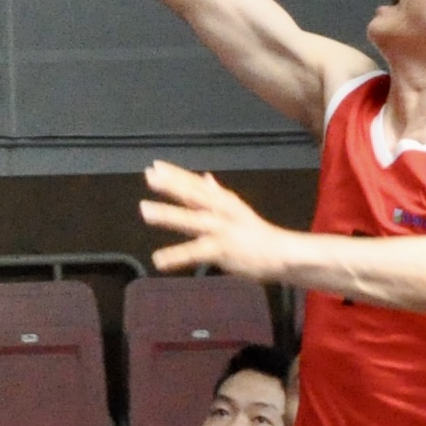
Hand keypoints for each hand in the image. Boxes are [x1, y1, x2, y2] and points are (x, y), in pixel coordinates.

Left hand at [138, 161, 285, 283]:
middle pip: (193, 195)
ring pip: (192, 220)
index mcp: (223, 201)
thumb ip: (217, 194)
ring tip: (145, 210)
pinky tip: (158, 260)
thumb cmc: (254, 232)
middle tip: (149, 176)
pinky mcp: (222, 251)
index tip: (154, 165)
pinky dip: (177, 256)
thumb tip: (206, 177)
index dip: (175, 173)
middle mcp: (221, 211)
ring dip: (168, 214)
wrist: (280, 253)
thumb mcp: (236, 208)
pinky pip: (196, 253)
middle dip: (170, 185)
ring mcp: (221, 230)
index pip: (195, 184)